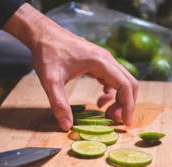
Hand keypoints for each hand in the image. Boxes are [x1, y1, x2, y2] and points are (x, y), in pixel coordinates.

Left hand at [4, 3, 137, 130]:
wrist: (42, 34)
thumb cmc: (47, 54)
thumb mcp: (50, 81)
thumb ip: (59, 104)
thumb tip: (67, 127)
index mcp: (101, 62)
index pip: (125, 86)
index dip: (128, 106)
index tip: (125, 123)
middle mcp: (107, 59)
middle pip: (129, 83)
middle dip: (126, 104)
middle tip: (113, 120)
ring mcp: (104, 60)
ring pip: (122, 81)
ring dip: (119, 99)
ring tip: (105, 113)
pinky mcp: (98, 62)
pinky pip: (113, 79)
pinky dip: (111, 93)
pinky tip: (100, 101)